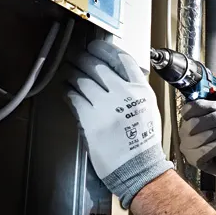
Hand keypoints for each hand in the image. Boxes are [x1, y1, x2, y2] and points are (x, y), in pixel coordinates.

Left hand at [66, 39, 172, 207]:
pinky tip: (67, 92)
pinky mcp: (91, 119)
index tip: (95, 47)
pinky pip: (75, 98)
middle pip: (98, 67)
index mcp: (141, 91)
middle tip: (76, 58)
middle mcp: (124, 94)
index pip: (122, 59)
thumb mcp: (148, 109)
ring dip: (73, 76)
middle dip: (83, 60)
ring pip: (83, 80)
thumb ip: (133, 92)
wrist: (138, 167)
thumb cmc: (143, 142)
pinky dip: (69, 93)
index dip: (105, 50)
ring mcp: (106, 106)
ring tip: (70, 75)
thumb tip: (113, 76)